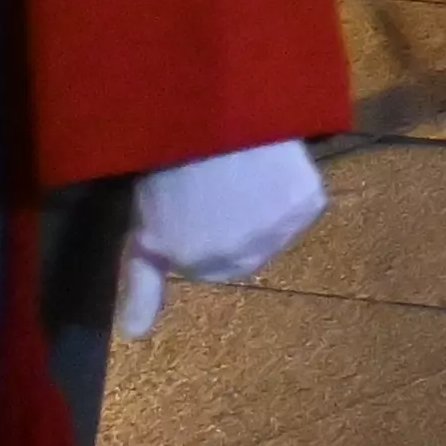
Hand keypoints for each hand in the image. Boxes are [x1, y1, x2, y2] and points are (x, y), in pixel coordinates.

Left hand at [119, 138, 326, 335]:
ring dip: (265, 211)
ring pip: (274, 235)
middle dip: (233, 227)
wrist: (210, 108)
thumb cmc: (166, 161)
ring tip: (245, 173)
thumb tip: (137, 337)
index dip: (198, 230)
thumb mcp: (142, 223)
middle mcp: (236, 260)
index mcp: (192, 263)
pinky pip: (303, 209)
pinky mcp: (308, 206)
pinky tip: (275, 168)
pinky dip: (293, 190)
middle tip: (220, 186)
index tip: (192, 201)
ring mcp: (276, 234)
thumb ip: (141, 283)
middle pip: (243, 257)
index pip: (205, 267)